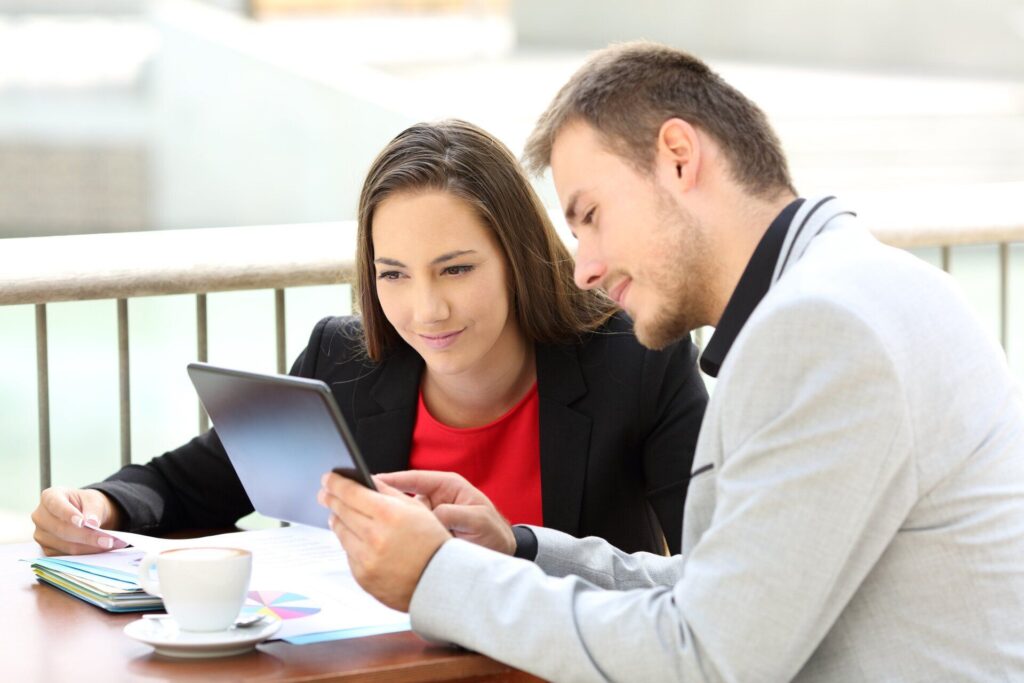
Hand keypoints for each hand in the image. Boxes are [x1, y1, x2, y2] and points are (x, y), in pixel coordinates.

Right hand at [31, 487, 125, 555]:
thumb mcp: (93, 500)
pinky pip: (66, 555)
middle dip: (87, 536)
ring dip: (89, 547)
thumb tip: (92, 523)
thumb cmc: (87, 504)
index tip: (83, 522)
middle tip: (108, 540)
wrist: (85, 514)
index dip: (68, 514)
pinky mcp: (47, 549)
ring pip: (65, 545)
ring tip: (109, 545)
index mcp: (49, 497)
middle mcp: (40, 516)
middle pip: (61, 530)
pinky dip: (85, 553)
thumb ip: (93, 510)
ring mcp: (41, 535)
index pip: (56, 505)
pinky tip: (100, 550)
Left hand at [318, 473, 450, 611]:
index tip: (327, 479)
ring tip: (338, 514)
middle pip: (341, 511)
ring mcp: (366, 559)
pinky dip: (351, 544)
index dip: (336, 483)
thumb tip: (366, 480)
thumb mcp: (416, 508)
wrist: (440, 582)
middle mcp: (375, 537)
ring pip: (340, 533)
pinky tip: (357, 539)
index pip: (351, 493)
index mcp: (389, 515)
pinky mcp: (362, 577)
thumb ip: (388, 492)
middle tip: (325, 493)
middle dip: (331, 499)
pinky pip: (348, 554)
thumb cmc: (432, 543)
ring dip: (338, 521)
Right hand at [376, 470, 515, 555]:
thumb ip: (454, 514)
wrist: (499, 553)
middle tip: (368, 508)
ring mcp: (428, 517)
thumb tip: (431, 516)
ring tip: (383, 533)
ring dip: (394, 525)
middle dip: (385, 502)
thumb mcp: (478, 520)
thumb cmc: (492, 531)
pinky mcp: (425, 534)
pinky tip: (392, 546)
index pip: (414, 478)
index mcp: (447, 486)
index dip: (392, 480)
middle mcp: (434, 499)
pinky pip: (408, 534)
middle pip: (402, 497)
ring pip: (402, 518)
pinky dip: (400, 539)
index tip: (371, 481)